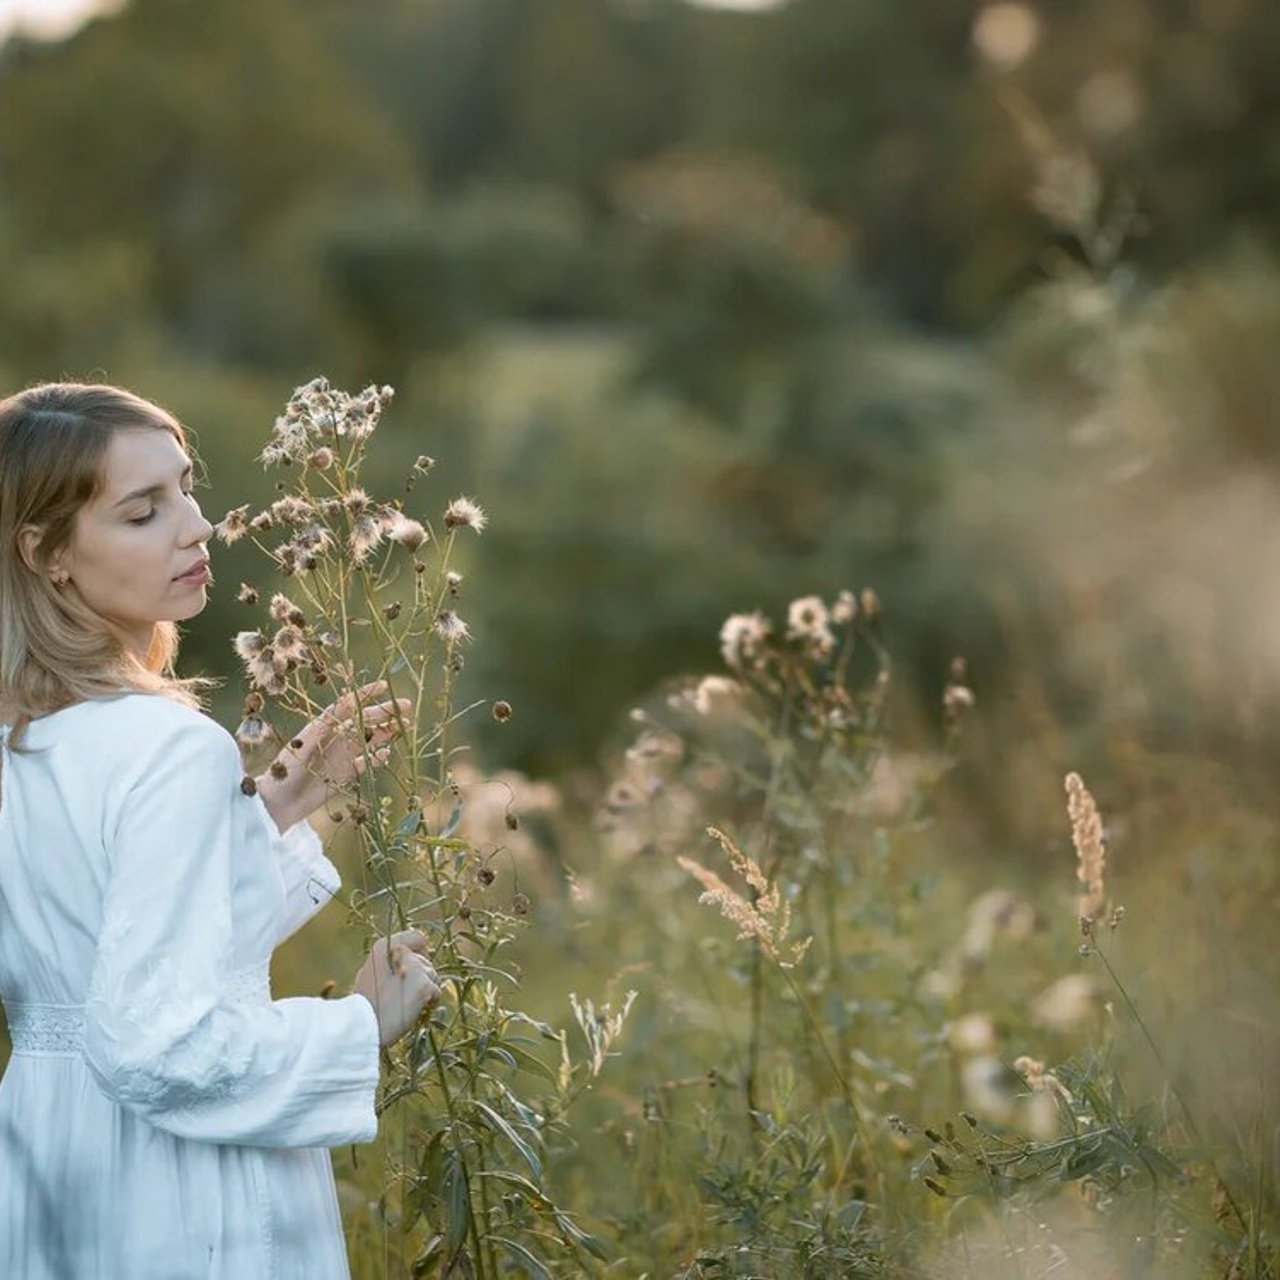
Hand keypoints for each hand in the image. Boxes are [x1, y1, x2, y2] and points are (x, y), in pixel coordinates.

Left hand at [259, 681, 410, 829]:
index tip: (385, 686)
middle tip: (406, 706)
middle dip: (385, 712)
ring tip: (405, 726)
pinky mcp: (345, 775)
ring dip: (387, 732)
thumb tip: (340, 710)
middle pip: (364, 721)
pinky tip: (388, 753)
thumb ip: (322, 728)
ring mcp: (342, 756)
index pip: (349, 704)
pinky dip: (378, 758)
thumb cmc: (283, 771)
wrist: (278, 803)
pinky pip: (367, 763)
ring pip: (370, 740)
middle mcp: (335, 738)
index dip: (367, 694)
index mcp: (324, 726)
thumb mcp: (301, 745)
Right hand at [351, 928, 441, 1046]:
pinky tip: (416, 1011)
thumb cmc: (364, 1005)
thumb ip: (388, 964)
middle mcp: (402, 952)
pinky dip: (430, 1003)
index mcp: (384, 946)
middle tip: (406, 997)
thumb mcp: (368, 974)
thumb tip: (405, 965)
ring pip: (433, 976)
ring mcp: (416, 968)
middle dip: (421, 978)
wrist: (362, 1026)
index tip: (415, 966)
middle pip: (426, 961)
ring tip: (409, 1006)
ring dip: (426, 991)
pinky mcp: (425, 986)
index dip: (420, 950)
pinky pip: (436, 992)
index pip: (416, 937)